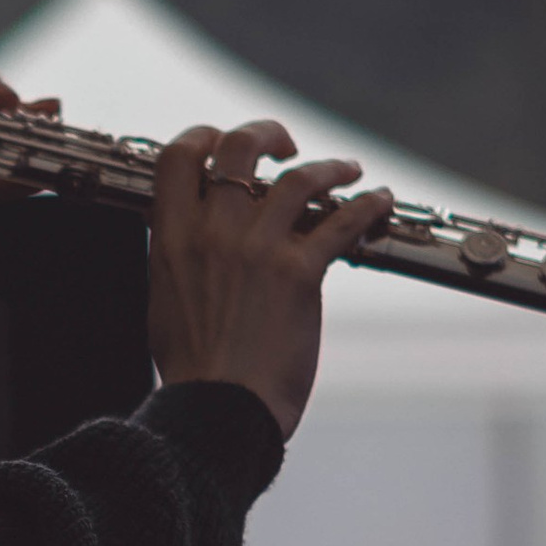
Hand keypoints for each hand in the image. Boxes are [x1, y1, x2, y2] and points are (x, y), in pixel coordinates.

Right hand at [147, 122, 392, 441]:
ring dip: (329, 166)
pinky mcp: (300, 272)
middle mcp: (213, 233)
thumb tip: (187, 245)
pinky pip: (342, 221)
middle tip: (285, 145)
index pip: (180, 157)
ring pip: (299, 177)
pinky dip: (368, 205)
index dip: (204, 137)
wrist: (218, 412)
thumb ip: (178, 262)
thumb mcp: (165, 304)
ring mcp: (258, 249)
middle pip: (239, 147)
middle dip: (266, 133)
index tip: (223, 142)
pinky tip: (380, 201)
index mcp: (172, 239)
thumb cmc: (193, 373)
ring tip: (347, 169)